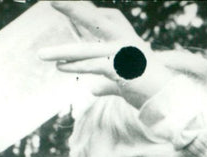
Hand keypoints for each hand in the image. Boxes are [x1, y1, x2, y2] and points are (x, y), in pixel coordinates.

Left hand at [40, 1, 172, 108]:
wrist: (165, 96)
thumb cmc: (145, 86)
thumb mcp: (120, 82)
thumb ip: (105, 83)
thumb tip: (93, 89)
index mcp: (120, 37)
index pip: (95, 20)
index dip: (77, 12)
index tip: (58, 2)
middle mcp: (121, 39)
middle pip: (92, 21)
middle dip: (72, 10)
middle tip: (51, 1)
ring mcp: (121, 53)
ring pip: (87, 49)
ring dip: (63, 52)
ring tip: (41, 54)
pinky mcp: (122, 69)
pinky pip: (95, 66)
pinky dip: (78, 67)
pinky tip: (60, 67)